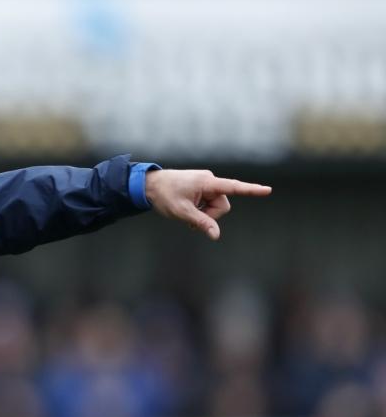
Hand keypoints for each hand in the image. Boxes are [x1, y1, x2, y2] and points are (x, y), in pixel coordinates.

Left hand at [144, 169, 271, 239]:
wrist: (149, 185)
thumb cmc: (164, 196)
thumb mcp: (182, 212)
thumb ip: (201, 223)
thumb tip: (216, 236)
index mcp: (207, 182)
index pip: (233, 187)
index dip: (251, 190)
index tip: (267, 190)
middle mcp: (210, 180)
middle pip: (222, 206)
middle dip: (210, 216)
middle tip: (191, 218)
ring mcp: (206, 184)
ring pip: (216, 207)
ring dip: (205, 214)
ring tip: (187, 213)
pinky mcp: (203, 187)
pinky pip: (209, 203)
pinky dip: (201, 210)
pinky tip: (189, 209)